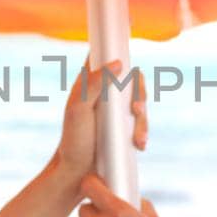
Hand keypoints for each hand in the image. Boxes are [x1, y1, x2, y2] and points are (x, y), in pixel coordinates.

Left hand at [51, 58, 147, 182]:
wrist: (77, 174)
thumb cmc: (73, 141)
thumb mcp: (78, 110)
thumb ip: (94, 84)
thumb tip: (117, 63)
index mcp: (89, 82)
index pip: (105, 55)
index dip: (117, 47)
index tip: (128, 42)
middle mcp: (104, 92)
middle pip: (133, 79)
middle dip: (140, 93)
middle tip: (136, 110)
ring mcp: (115, 110)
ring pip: (140, 102)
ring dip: (143, 120)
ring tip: (138, 139)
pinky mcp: (124, 127)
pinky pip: (141, 122)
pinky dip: (143, 131)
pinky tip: (139, 144)